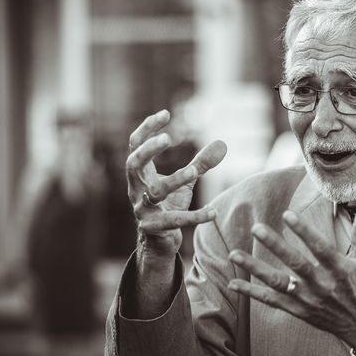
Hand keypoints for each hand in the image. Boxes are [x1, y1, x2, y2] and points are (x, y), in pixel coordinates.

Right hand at [126, 109, 226, 257]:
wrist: (159, 242)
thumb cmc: (169, 205)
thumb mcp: (185, 182)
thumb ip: (201, 163)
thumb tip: (222, 144)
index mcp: (140, 174)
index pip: (135, 145)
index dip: (147, 128)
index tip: (166, 113)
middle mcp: (136, 189)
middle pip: (133, 164)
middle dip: (148, 150)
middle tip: (167, 138)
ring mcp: (142, 209)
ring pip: (155, 192)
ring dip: (175, 179)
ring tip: (195, 171)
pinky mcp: (154, 229)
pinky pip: (174, 221)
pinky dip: (195, 216)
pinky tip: (213, 212)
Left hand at [227, 203, 355, 355]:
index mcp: (339, 269)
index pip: (320, 248)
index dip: (304, 231)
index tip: (287, 214)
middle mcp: (322, 285)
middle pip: (296, 263)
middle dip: (275, 246)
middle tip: (256, 228)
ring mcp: (308, 300)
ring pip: (278, 283)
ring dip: (255, 269)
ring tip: (234, 254)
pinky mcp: (298, 311)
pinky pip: (272, 301)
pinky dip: (252, 292)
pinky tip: (234, 282)